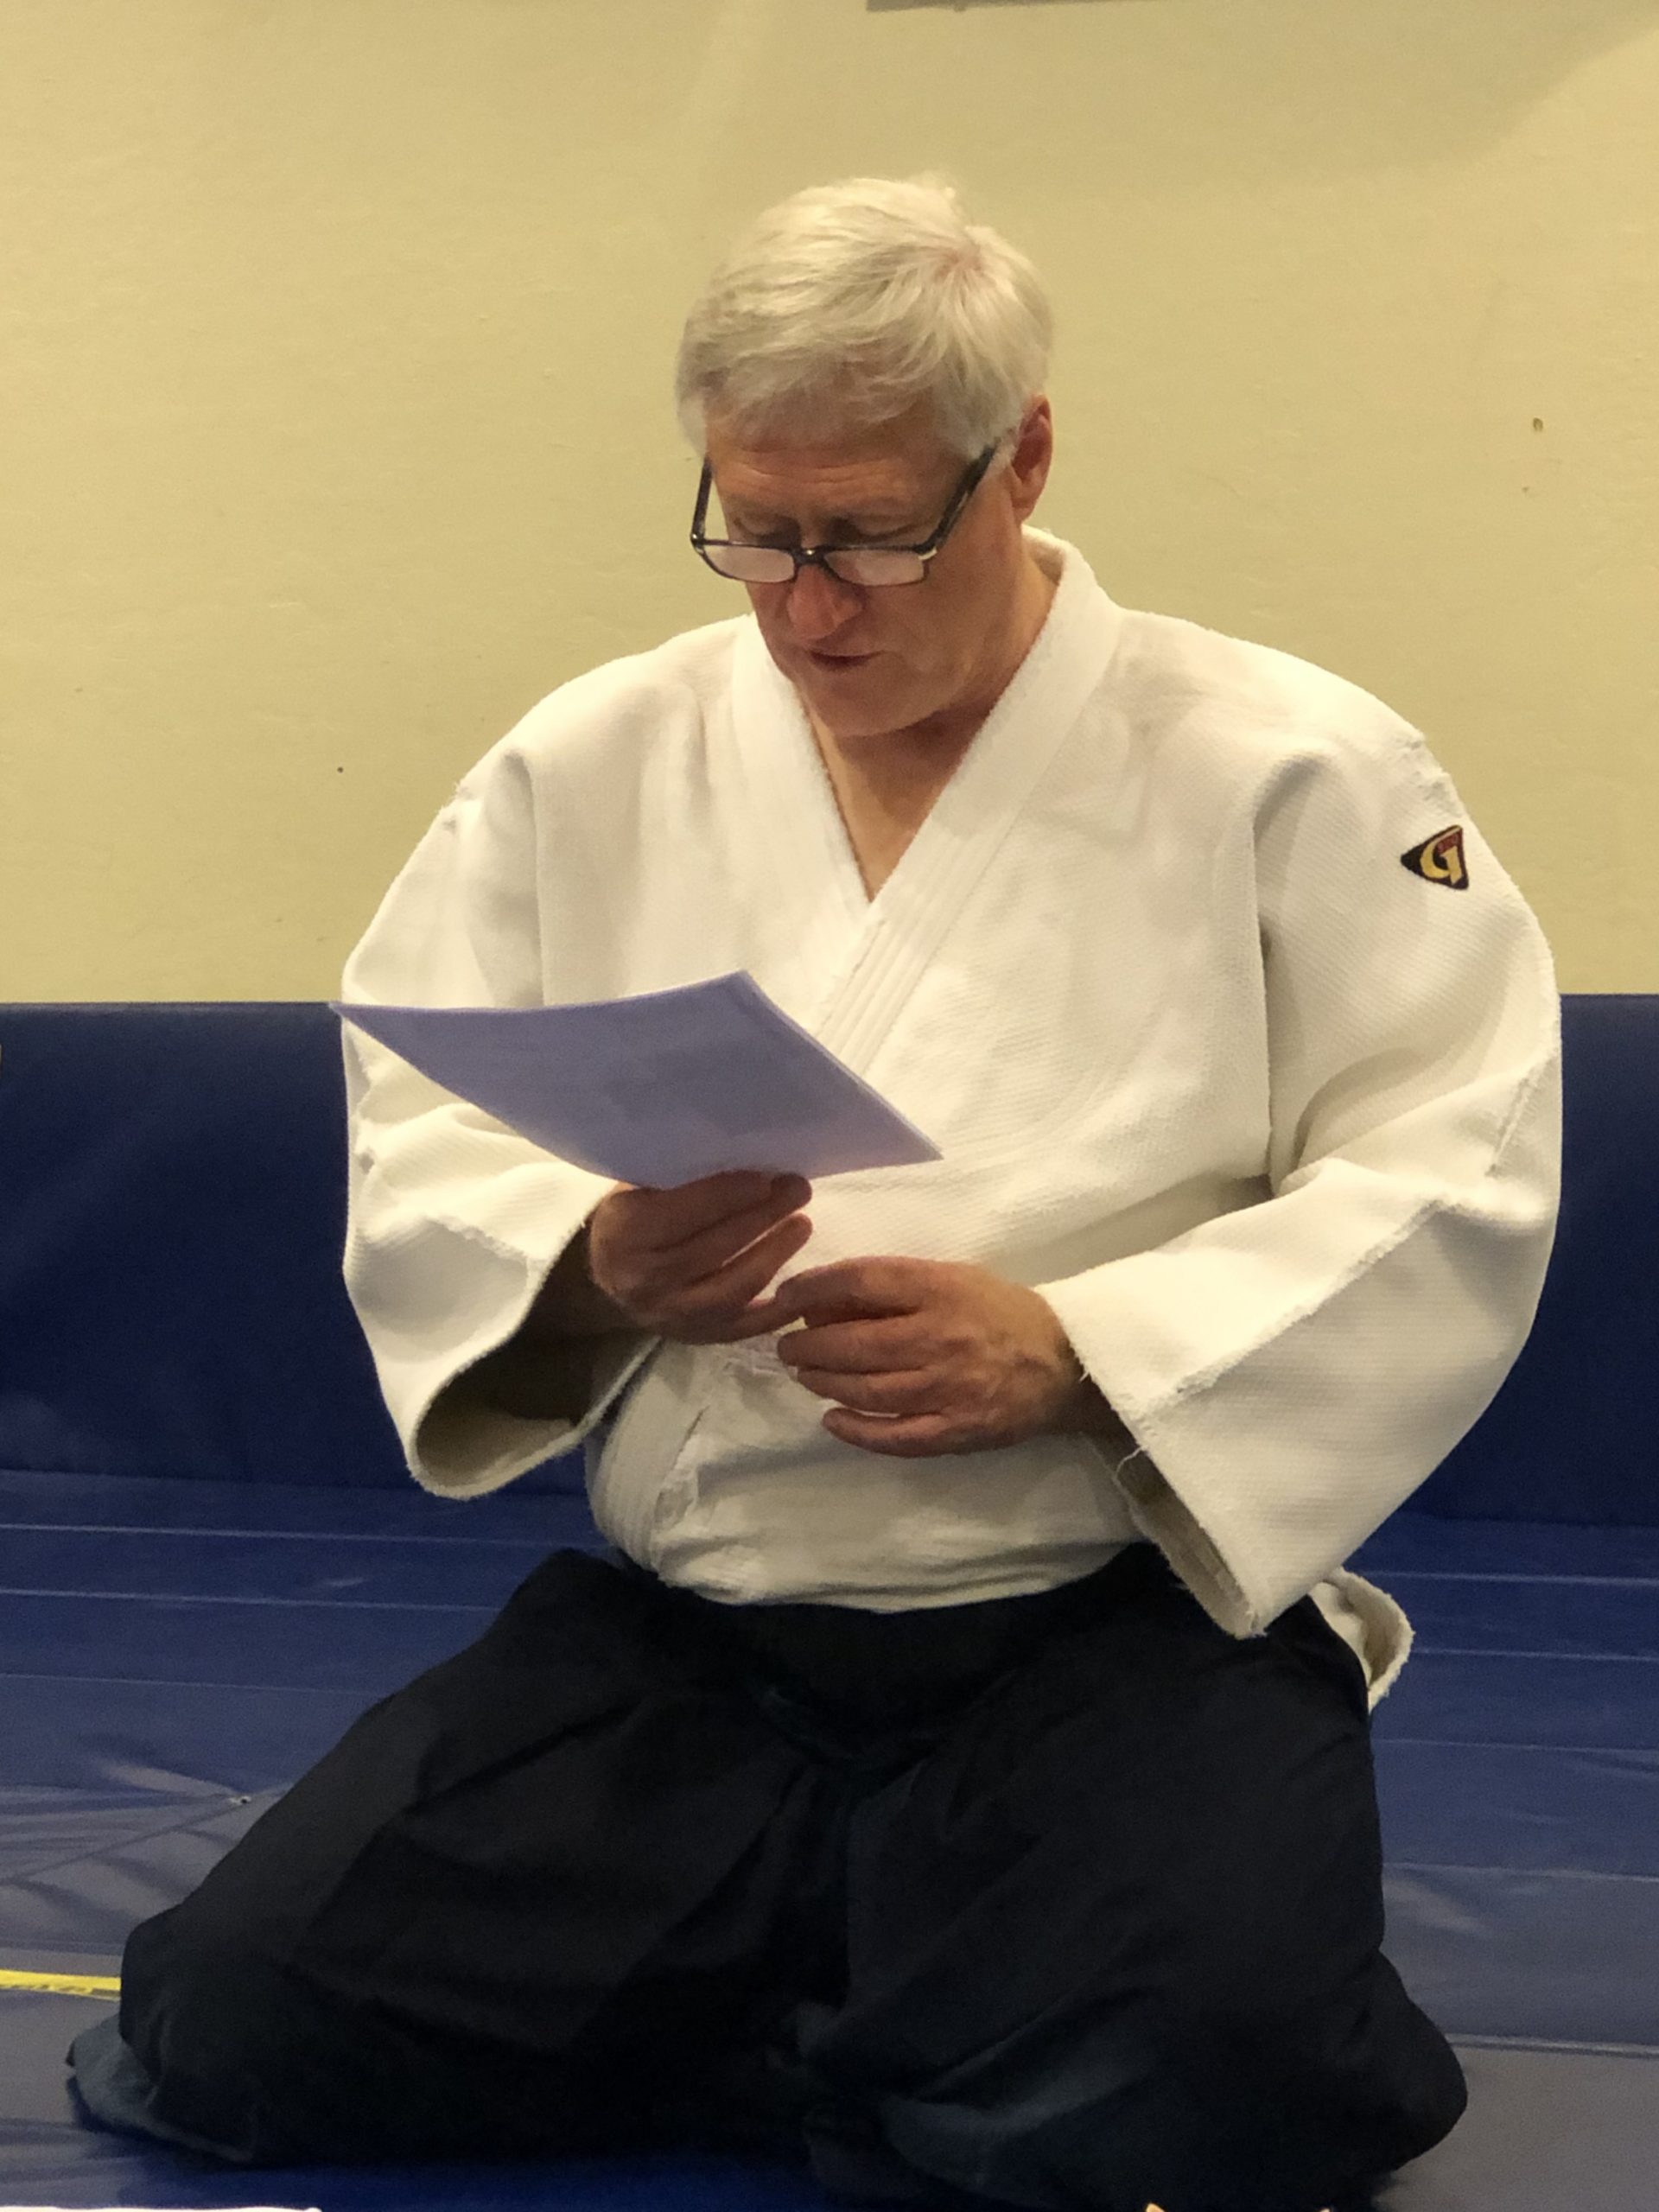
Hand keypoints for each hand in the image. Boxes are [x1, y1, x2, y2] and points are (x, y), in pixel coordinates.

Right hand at [585, 1170, 813, 1344]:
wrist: (612, 1277)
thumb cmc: (633, 1218)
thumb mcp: (638, 1189)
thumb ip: (678, 1178)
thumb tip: (743, 1153)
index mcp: (623, 1233)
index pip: (679, 1214)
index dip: (725, 1195)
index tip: (764, 1177)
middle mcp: (644, 1280)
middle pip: (712, 1248)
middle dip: (761, 1216)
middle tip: (797, 1188)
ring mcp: (672, 1315)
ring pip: (732, 1288)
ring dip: (774, 1254)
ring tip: (801, 1224)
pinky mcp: (698, 1337)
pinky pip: (745, 1328)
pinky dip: (778, 1310)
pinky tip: (803, 1285)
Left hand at [772, 1256, 1091, 1457]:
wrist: (1065, 1363)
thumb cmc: (1000, 1312)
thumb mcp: (953, 1278)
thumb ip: (897, 1286)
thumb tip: (825, 1301)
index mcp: (941, 1289)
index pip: (861, 1282)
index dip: (811, 1288)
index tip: (785, 1297)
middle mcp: (941, 1337)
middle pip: (854, 1342)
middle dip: (807, 1345)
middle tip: (787, 1347)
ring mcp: (948, 1388)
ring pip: (865, 1390)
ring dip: (824, 1383)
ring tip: (804, 1374)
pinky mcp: (957, 1430)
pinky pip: (893, 1436)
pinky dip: (856, 1430)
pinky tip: (832, 1420)